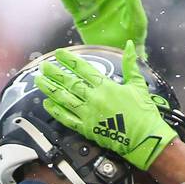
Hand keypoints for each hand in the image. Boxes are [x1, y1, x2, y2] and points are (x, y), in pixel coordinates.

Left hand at [35, 41, 175, 169]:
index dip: (69, 60)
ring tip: (39, 81)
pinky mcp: (87, 129)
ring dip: (51, 89)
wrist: (145, 139)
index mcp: (107, 87)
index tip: (58, 54)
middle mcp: (94, 98)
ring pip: (64, 99)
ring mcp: (89, 114)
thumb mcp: (138, 85)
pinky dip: (56, 111)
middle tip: (43, 66)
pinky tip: (47, 104)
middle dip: (55, 73)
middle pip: (70, 83)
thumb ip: (131, 64)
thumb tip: (129, 45)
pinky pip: (68, 119)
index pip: (83, 69)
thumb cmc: (144, 112)